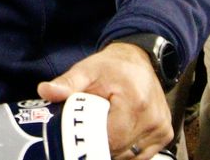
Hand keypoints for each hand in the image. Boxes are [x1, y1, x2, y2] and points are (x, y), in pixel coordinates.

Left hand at [37, 43, 171, 159]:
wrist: (138, 59)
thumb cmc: (111, 66)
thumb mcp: (86, 70)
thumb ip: (67, 83)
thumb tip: (44, 91)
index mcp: (135, 102)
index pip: (112, 138)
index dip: (92, 141)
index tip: (76, 136)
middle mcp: (153, 119)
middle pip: (121, 150)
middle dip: (99, 145)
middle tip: (83, 134)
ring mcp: (162, 129)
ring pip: (132, 156)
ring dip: (114, 149)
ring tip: (100, 132)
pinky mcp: (165, 134)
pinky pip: (143, 154)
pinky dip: (127, 150)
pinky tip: (115, 136)